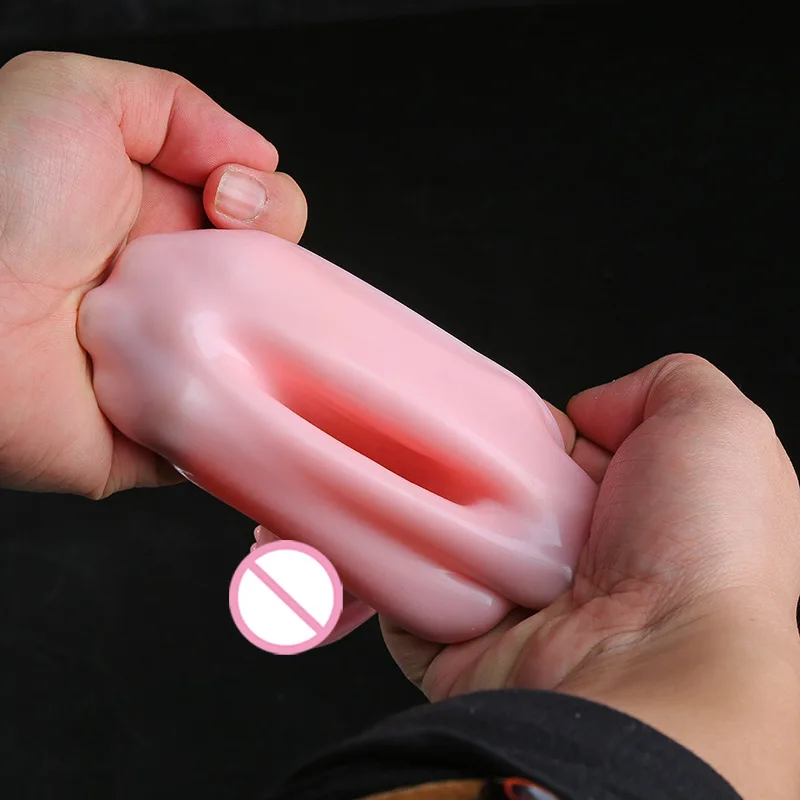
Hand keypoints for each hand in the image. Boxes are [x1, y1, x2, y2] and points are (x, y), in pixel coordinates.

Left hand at [0, 51, 307, 496]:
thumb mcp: (73, 98)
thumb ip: (175, 108)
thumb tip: (257, 155)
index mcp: (162, 224)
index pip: (264, 218)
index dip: (271, 207)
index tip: (226, 204)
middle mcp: (175, 294)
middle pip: (279, 288)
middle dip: (278, 273)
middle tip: (213, 269)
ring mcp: (175, 365)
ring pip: (270, 362)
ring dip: (270, 345)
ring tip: (207, 330)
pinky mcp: (165, 433)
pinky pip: (235, 432)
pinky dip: (253, 417)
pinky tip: (236, 390)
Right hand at [383, 353, 799, 798]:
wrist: (650, 667)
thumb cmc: (702, 558)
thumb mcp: (720, 428)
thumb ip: (667, 386)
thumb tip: (591, 407)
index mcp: (630, 515)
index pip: (557, 449)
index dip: (537, 427)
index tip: (522, 421)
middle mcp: (576, 562)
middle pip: (497, 486)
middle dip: (479, 464)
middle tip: (481, 461)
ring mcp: (517, 605)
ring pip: (447, 534)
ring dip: (433, 509)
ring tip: (434, 491)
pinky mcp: (462, 643)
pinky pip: (409, 592)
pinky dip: (395, 566)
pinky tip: (399, 535)